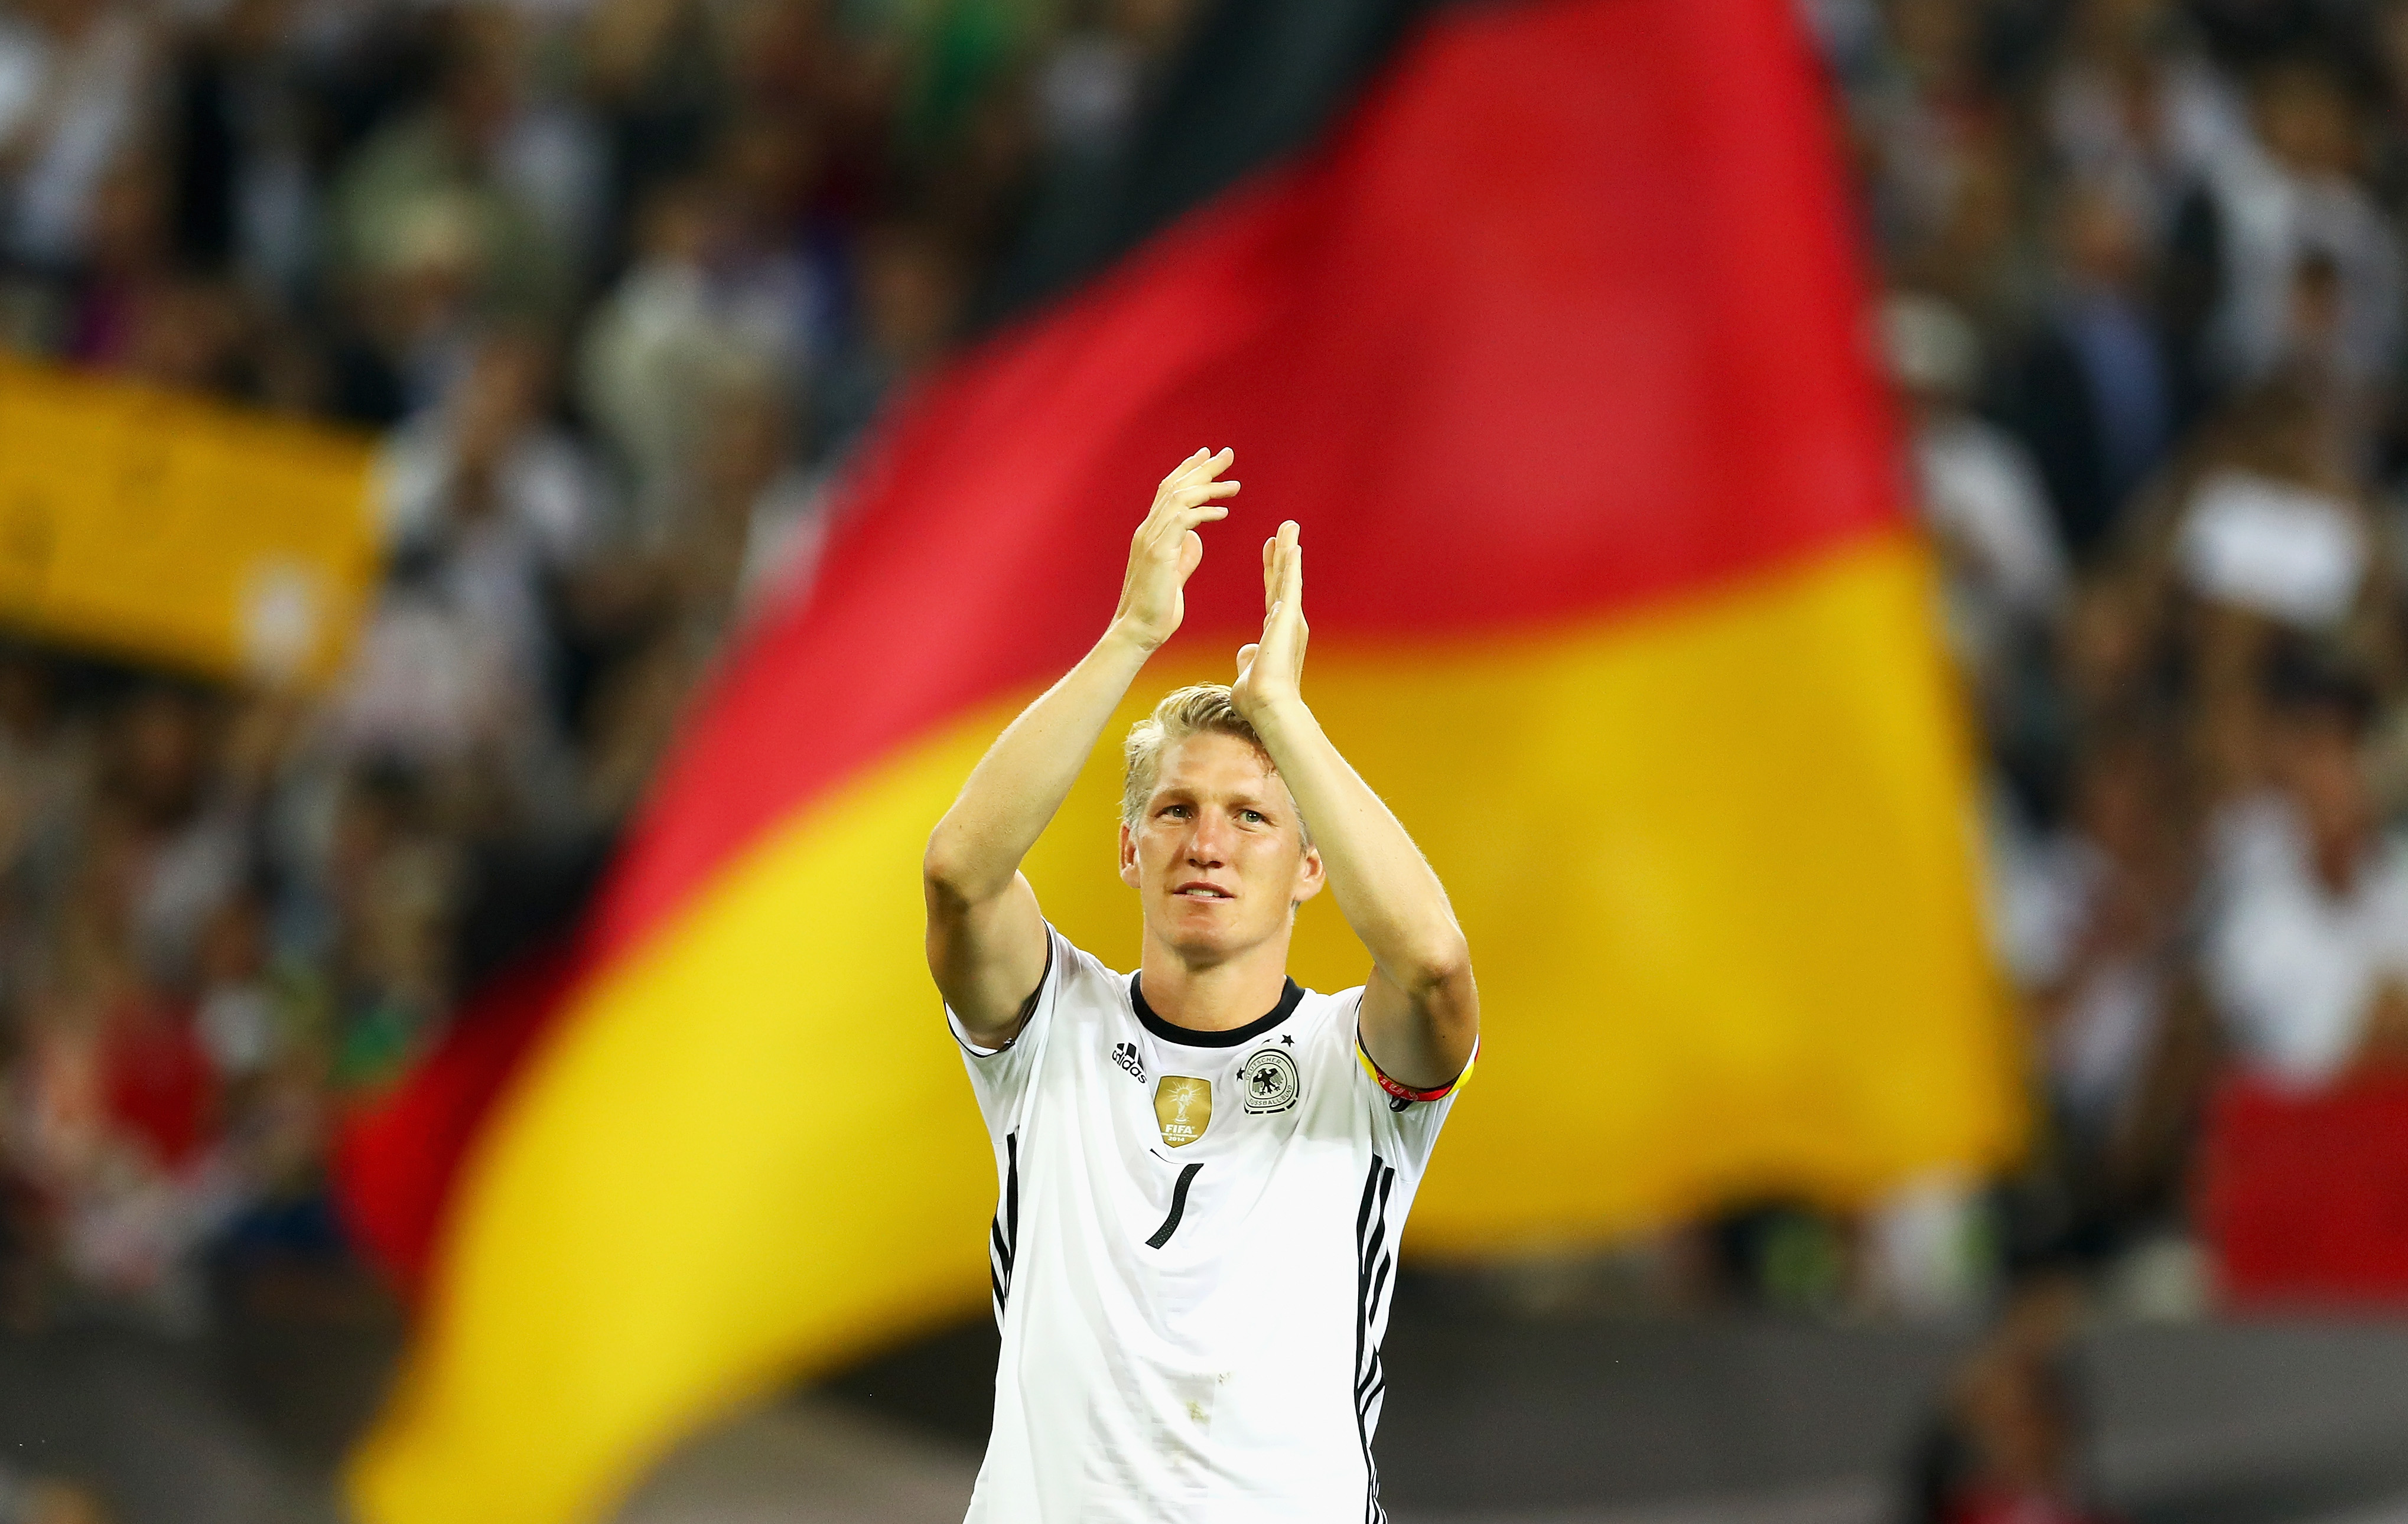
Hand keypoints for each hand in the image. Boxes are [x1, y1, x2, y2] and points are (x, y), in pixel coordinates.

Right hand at [1112, 449, 1238, 650]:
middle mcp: (1147, 530)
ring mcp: (1150, 539)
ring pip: (1179, 498)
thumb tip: (1195, 538)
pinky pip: (1183, 520)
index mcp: (1150, 533)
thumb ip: (1184, 553)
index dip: (1188, 472)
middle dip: (1202, 467)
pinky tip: (1223, 512)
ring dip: (1208, 487)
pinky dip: (1204, 512)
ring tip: (1234, 483)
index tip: (1207, 457)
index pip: (1168, 492)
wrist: (1138, 631)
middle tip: (1226, 453)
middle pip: (1175, 486)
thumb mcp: (1174, 575)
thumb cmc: (1156, 609)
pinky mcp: (1158, 552)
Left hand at [1232, 520, 1304, 721]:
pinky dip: (1290, 563)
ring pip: (1288, 576)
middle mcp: (1288, 622)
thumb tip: (1245, 652)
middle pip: (1283, 579)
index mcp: (1277, 632)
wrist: (1268, 705)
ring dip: (1289, 550)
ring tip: (1289, 527)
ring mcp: (1290, 618)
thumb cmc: (1257, 696)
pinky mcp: (1289, 618)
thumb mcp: (1249, 670)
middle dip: (1283, 553)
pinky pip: (1289, 584)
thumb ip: (1249, 657)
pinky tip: (1291, 544)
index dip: (1270, 571)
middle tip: (1285, 529)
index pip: (1272, 593)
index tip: (1270, 549)